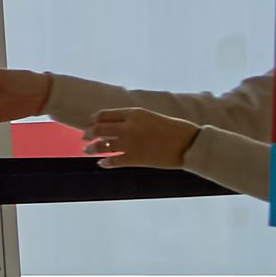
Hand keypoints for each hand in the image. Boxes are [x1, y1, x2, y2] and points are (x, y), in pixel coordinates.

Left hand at [87, 107, 201, 171]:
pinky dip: (105, 162)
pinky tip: (102, 163)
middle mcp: (128, 127)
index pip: (104, 114)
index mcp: (134, 113)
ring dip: (93, 148)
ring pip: (102, 146)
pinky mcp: (134, 158)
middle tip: (84, 137)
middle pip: (98, 129)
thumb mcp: (152, 117)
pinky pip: (113, 161)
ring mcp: (130, 143)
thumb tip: (118, 124)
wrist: (190, 144)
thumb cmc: (176, 129)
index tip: (90, 123)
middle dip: (88, 133)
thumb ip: (134, 119)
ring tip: (88, 150)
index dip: (94, 120)